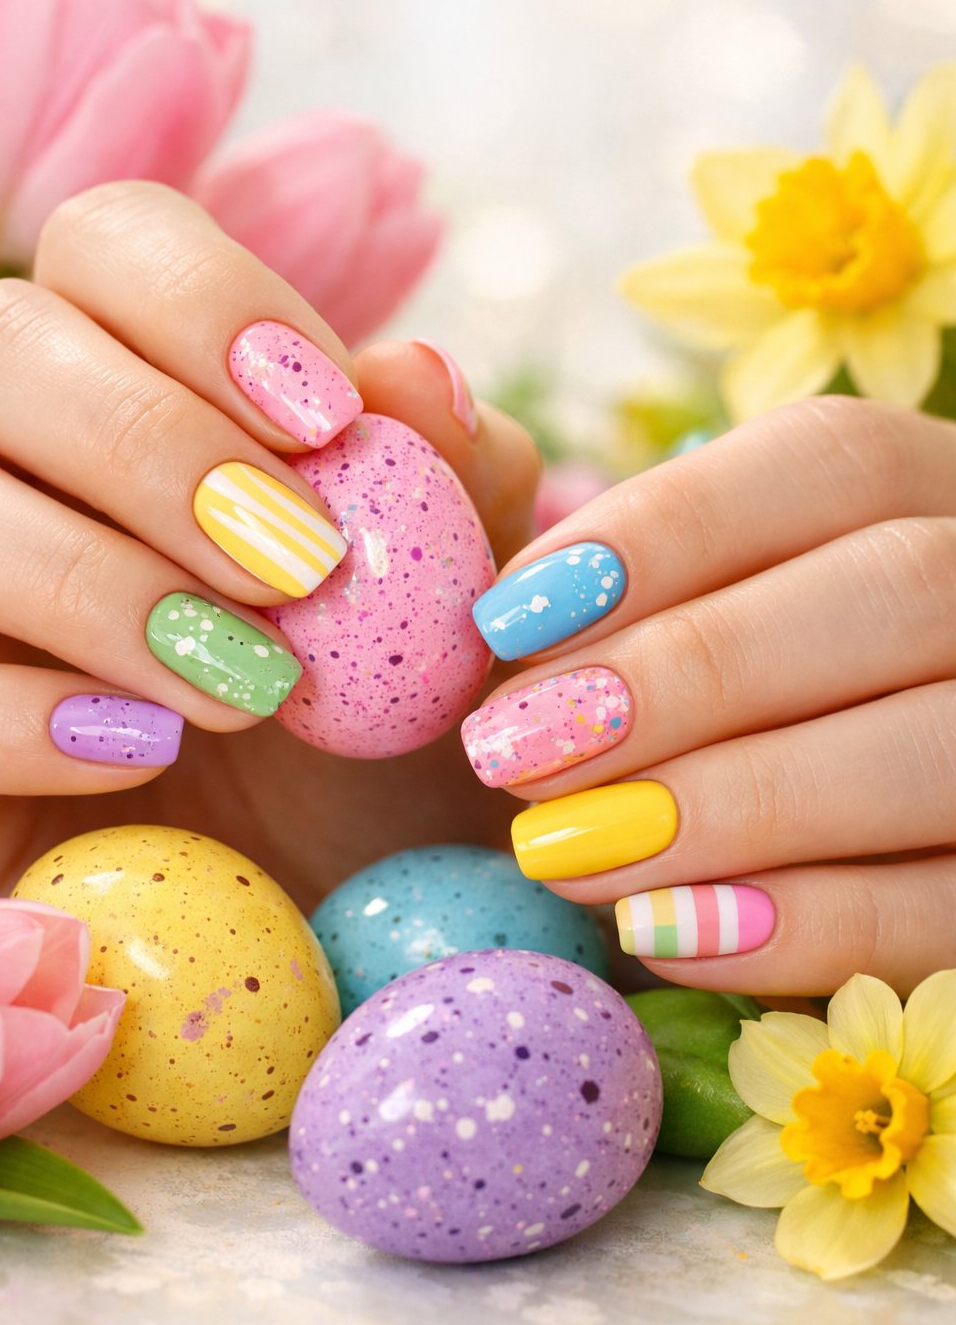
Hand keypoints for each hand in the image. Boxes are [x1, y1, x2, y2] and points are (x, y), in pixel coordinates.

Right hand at [0, 182, 538, 906]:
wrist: (296, 909)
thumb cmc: (365, 735)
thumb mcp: (443, 612)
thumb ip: (451, 487)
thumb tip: (421, 374)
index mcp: (123, 378)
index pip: (113, 242)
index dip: (212, 304)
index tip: (328, 421)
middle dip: (158, 446)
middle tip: (299, 564)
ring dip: (101, 579)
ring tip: (252, 683)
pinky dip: (17, 715)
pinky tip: (140, 751)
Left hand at [462, 396, 955, 996]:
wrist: (771, 851)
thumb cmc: (656, 700)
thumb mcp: (612, 587)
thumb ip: (518, 494)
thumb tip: (421, 391)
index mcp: (920, 487)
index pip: (825, 460)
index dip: (661, 532)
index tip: (503, 619)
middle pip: (894, 590)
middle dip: (689, 674)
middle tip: (511, 751)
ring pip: (938, 748)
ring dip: (735, 804)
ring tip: (561, 850)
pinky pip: (955, 912)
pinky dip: (806, 928)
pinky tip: (658, 933)